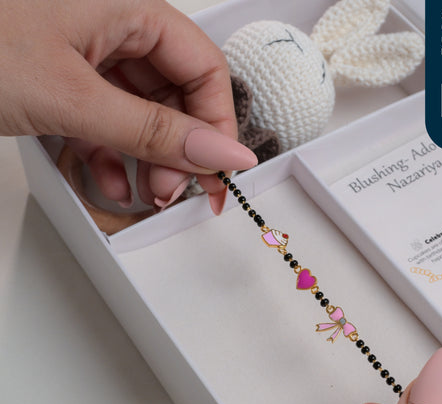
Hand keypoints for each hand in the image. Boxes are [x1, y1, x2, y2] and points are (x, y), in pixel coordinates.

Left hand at [0, 0, 256, 212]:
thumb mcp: (70, 96)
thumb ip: (154, 130)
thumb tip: (224, 154)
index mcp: (126, 6)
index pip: (204, 67)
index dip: (217, 124)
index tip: (219, 172)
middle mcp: (113, 27)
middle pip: (176, 95)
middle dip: (179, 149)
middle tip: (172, 191)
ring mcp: (87, 57)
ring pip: (143, 114)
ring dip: (148, 160)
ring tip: (144, 194)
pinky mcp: (65, 83)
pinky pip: (107, 122)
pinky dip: (113, 156)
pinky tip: (111, 183)